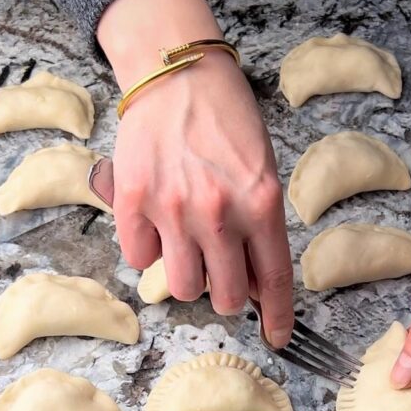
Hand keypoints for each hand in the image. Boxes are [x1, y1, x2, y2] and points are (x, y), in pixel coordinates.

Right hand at [97, 0, 293, 348]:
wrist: (177, 73)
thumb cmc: (226, 119)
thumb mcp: (262, 170)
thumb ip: (259, 227)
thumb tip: (249, 283)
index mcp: (261, 203)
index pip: (272, 280)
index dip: (276, 317)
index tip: (277, 337)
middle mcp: (219, 213)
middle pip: (223, 296)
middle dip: (224, 292)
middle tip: (219, 270)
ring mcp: (173, 209)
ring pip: (181, 286)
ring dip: (186, 273)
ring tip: (185, 243)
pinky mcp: (133, 202)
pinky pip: (139, 257)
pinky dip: (148, 248)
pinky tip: (156, 220)